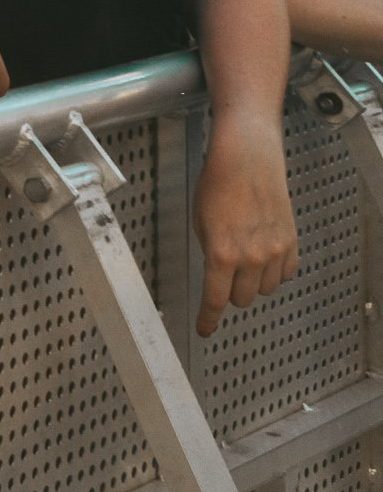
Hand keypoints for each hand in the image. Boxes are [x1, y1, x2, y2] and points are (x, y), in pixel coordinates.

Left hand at [192, 118, 296, 334]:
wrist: (247, 160)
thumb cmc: (218, 184)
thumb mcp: (200, 222)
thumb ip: (210, 252)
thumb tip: (217, 271)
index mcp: (221, 253)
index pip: (215, 299)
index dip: (208, 319)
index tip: (205, 330)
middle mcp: (251, 257)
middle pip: (242, 298)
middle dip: (230, 291)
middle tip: (225, 274)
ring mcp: (275, 252)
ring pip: (265, 289)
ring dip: (253, 282)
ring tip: (244, 258)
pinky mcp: (291, 244)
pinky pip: (285, 274)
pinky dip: (275, 272)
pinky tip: (265, 257)